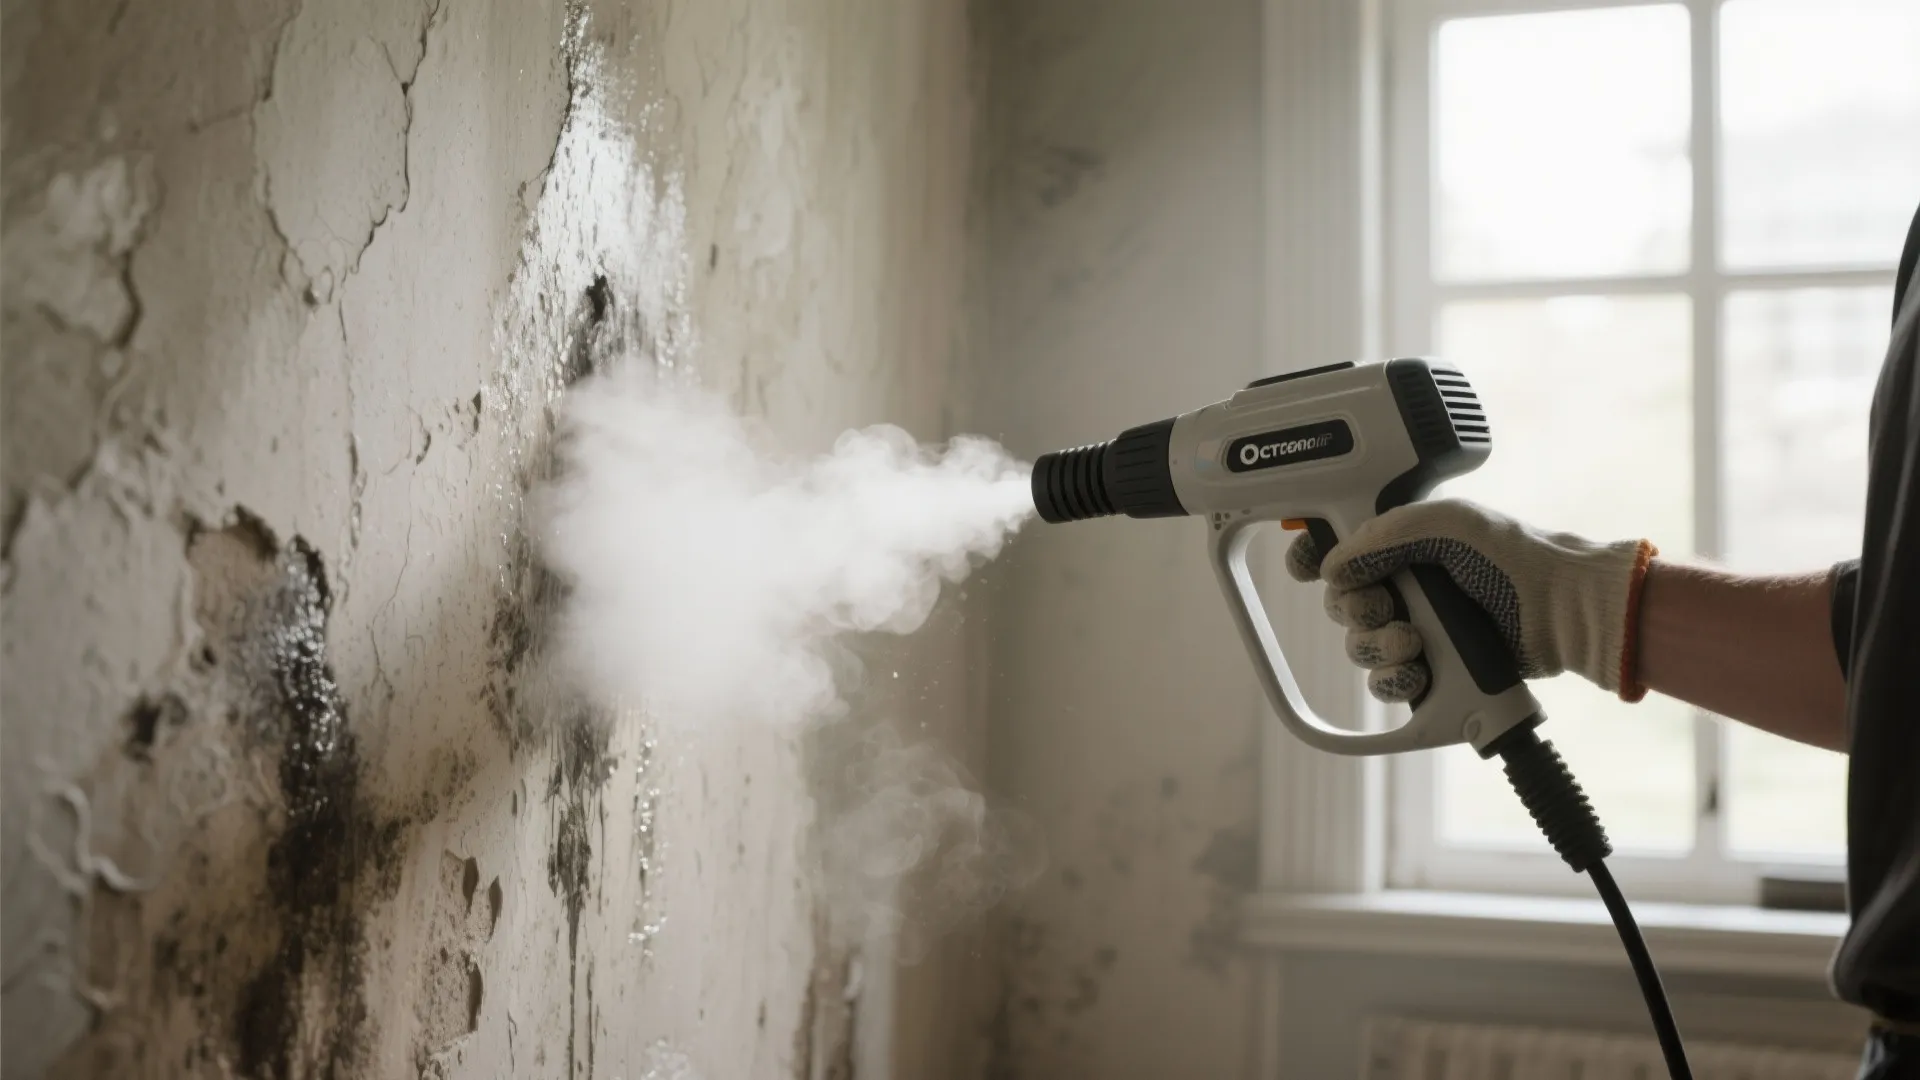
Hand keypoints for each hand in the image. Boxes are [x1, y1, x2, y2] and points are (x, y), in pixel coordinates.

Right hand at [1284, 500, 1657, 704]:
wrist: (1565, 611)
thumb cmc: (1517, 558)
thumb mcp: (1450, 523)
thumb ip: (1385, 532)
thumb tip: (1334, 564)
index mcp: (1403, 543)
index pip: (1337, 549)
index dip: (1315, 559)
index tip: (1309, 567)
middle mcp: (1405, 586)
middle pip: (1342, 604)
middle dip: (1355, 609)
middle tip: (1385, 607)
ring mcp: (1418, 629)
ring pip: (1359, 648)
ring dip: (1376, 647)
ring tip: (1413, 643)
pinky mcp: (1432, 670)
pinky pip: (1386, 684)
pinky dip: (1393, 681)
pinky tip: (1416, 672)